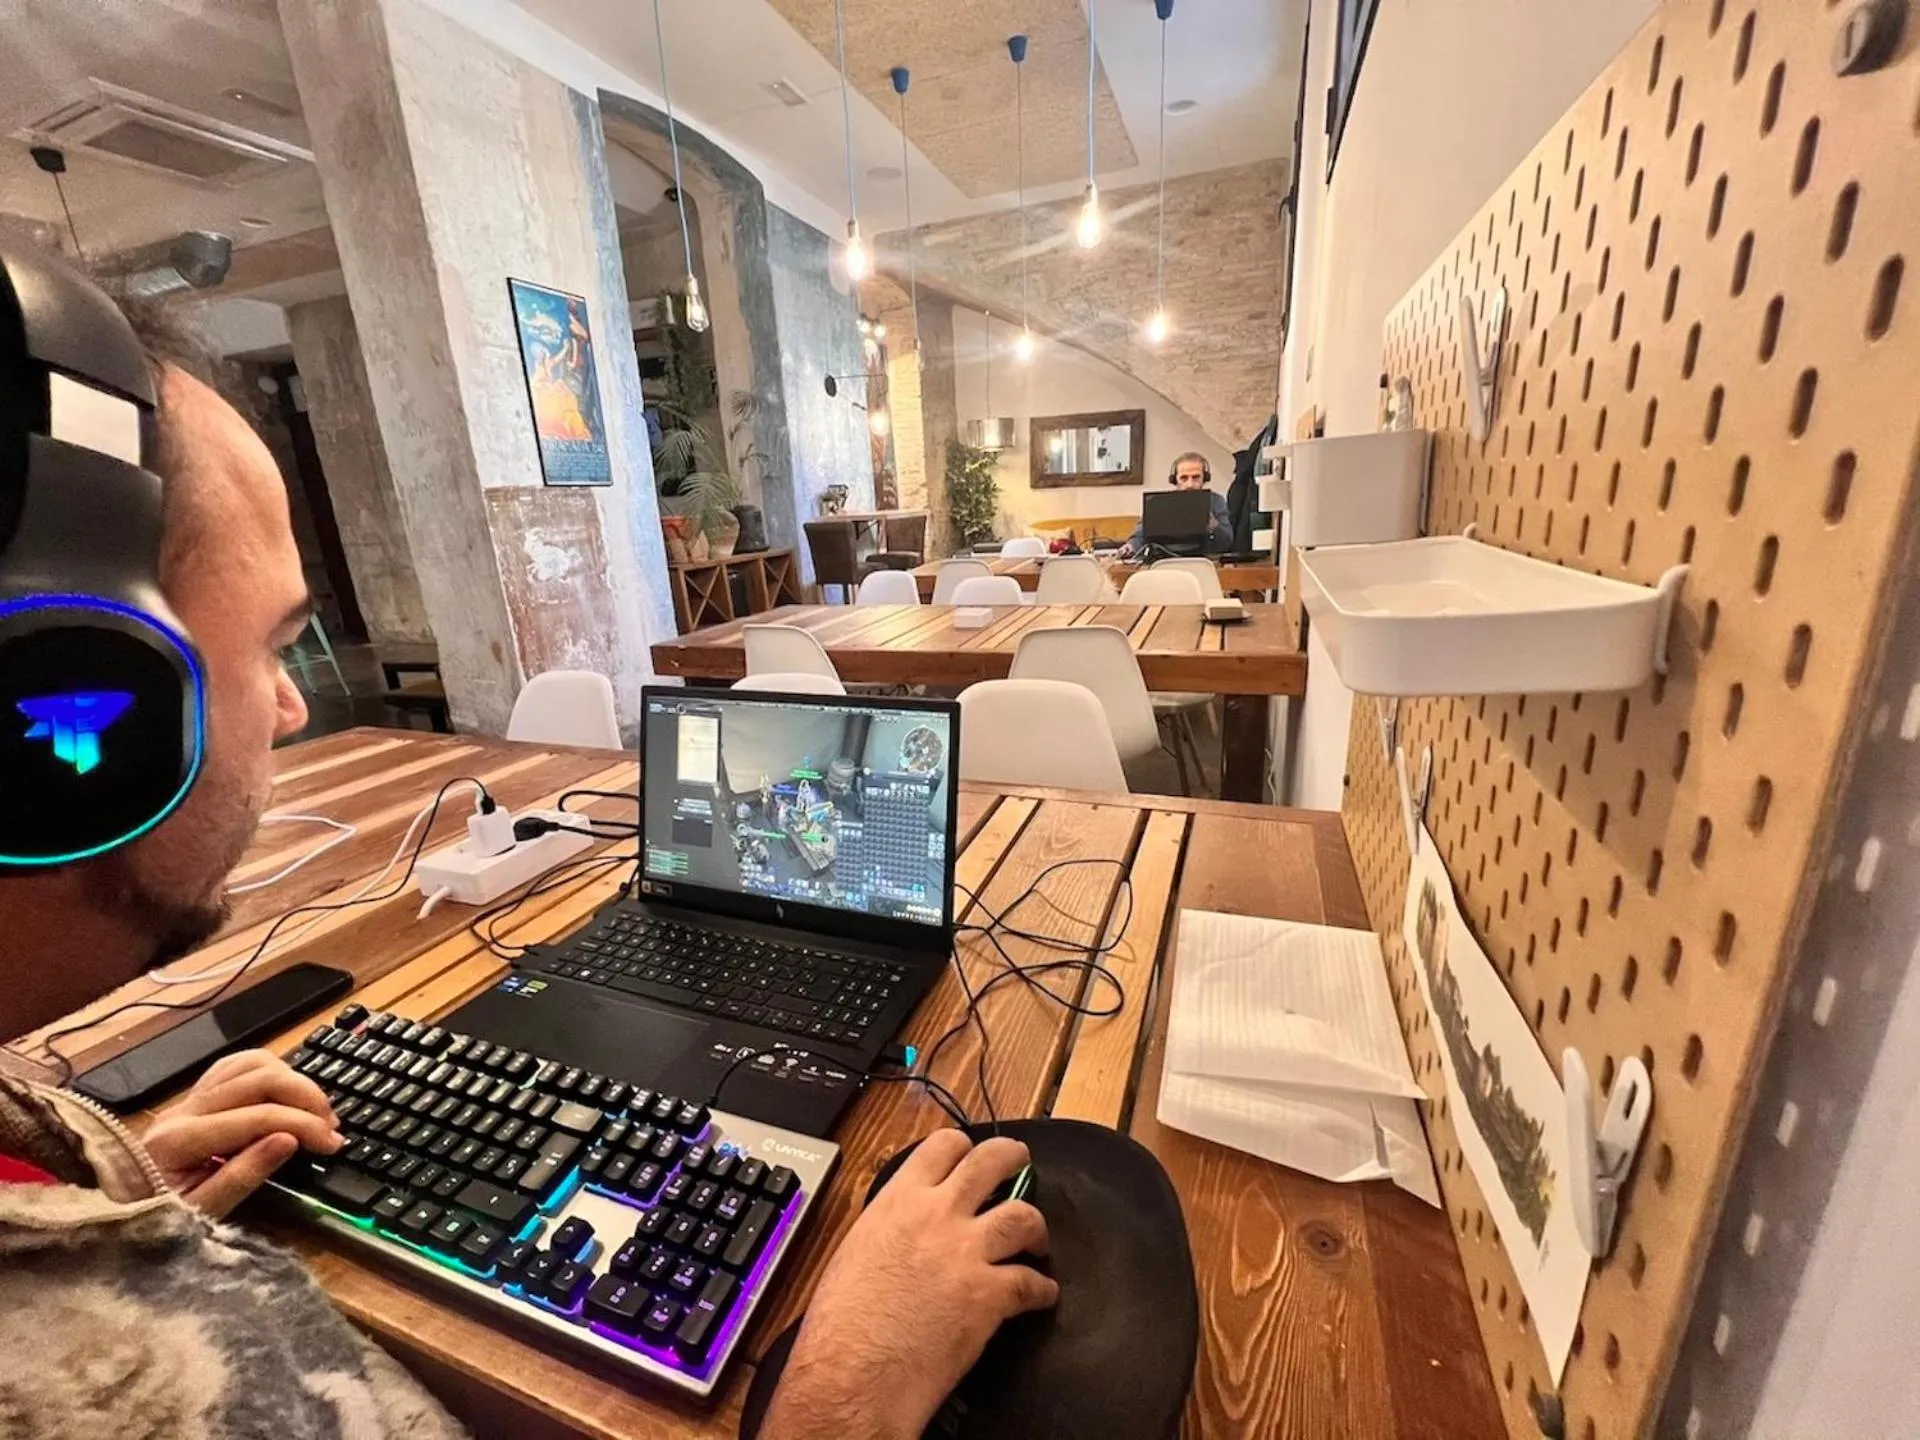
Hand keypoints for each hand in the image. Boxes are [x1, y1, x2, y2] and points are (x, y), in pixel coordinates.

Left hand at [142, 1049, 341, 1217]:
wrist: (115, 1215)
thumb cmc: (157, 1220)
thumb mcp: (201, 1212)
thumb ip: (243, 1176)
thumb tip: (289, 1140)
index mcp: (182, 1139)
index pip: (259, 1116)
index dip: (304, 1125)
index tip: (333, 1144)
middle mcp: (184, 1108)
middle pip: (260, 1078)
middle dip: (306, 1098)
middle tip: (331, 1127)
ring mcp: (188, 1099)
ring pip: (250, 1062)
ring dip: (292, 1080)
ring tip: (314, 1110)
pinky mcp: (193, 1097)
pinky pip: (236, 1065)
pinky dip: (269, 1071)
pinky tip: (286, 1091)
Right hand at [762, 1131, 1057, 1439]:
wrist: (852, 1373)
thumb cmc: (840, 1324)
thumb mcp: (855, 1252)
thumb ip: (889, 1229)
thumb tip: (902, 1235)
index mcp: (898, 1202)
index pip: (941, 1147)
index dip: (963, 1148)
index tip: (970, 1156)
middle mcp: (937, 1216)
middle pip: (992, 1162)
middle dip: (1012, 1159)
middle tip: (1020, 1165)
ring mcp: (967, 1252)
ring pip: (1023, 1215)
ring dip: (1035, 1226)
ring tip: (1036, 1239)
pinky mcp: (990, 1295)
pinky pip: (1032, 1282)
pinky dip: (1042, 1289)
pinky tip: (1041, 1295)